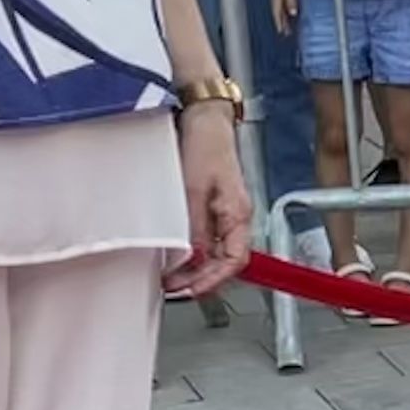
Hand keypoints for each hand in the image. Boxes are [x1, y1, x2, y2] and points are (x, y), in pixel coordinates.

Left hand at [169, 104, 249, 296]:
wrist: (203, 119)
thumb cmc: (205, 146)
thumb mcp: (194, 189)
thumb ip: (194, 227)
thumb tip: (190, 259)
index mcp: (239, 215)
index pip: (234, 260)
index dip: (213, 280)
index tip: (189, 290)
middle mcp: (235, 218)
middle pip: (225, 261)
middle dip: (200, 279)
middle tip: (173, 288)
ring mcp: (223, 213)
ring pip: (214, 251)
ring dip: (194, 267)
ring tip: (171, 275)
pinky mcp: (210, 205)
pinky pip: (205, 237)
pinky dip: (191, 250)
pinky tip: (174, 253)